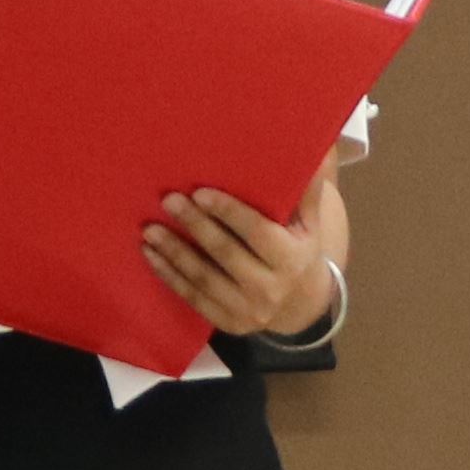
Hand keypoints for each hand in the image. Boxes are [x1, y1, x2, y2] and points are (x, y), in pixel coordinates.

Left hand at [143, 174, 338, 341]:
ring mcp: (248, 311)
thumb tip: (320, 145)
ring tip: (149, 230)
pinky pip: (194, 298)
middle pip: (226, 254)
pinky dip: (169, 276)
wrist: (300, 305)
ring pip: (204, 279)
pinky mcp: (228, 324)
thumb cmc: (298, 250)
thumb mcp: (310, 223)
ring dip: (174, 253)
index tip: (200, 192)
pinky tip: (150, 255)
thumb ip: (309, 187)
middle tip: (169, 201)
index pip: (257, 233)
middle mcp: (271, 288)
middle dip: (196, 226)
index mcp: (292, 259)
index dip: (228, 213)